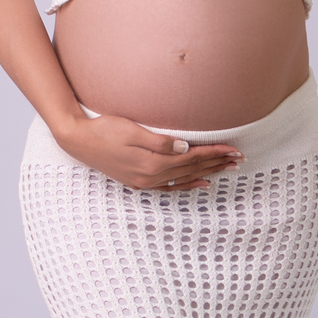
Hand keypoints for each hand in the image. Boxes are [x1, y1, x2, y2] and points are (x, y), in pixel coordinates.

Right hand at [56, 113, 242, 190]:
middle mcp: (150, 176)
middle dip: (217, 163)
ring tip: (228, 169)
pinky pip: (170, 188)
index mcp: (151, 163)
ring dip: (208, 173)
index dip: (214, 153)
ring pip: (184, 178)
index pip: (192, 157)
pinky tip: (201, 184)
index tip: (234, 149)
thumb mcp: (131, 130)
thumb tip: (186, 148)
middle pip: (192, 169)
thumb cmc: (103, 129)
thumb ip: (159, 141)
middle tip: (240, 159)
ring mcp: (144, 181)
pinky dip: (187, 186)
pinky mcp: (138, 181)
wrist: (77, 140)